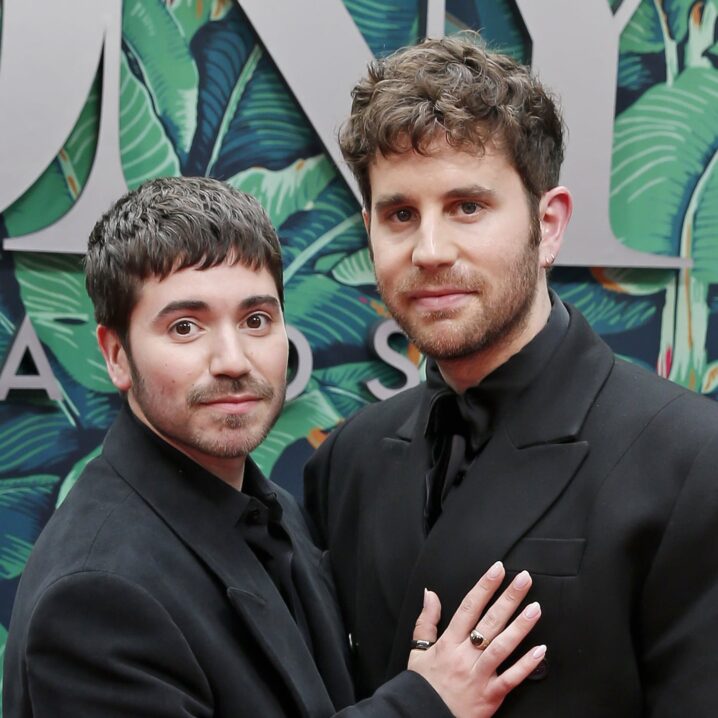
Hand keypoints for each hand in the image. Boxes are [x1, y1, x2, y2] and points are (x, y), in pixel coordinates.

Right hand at [407, 562, 542, 717]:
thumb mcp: (418, 650)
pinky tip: (540, 650)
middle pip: (489, 621)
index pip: (468, 607)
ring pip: (502, 646)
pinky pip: (511, 678)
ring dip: (520, 626)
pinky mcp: (490, 695)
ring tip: (535, 608)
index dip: (484, 587)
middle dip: (508, 598)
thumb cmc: (423, 686)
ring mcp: (479, 675)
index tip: (497, 570)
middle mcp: (464, 655)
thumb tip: (429, 594)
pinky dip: (526, 665)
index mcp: (448, 642)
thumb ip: (426, 621)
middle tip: (524, 580)